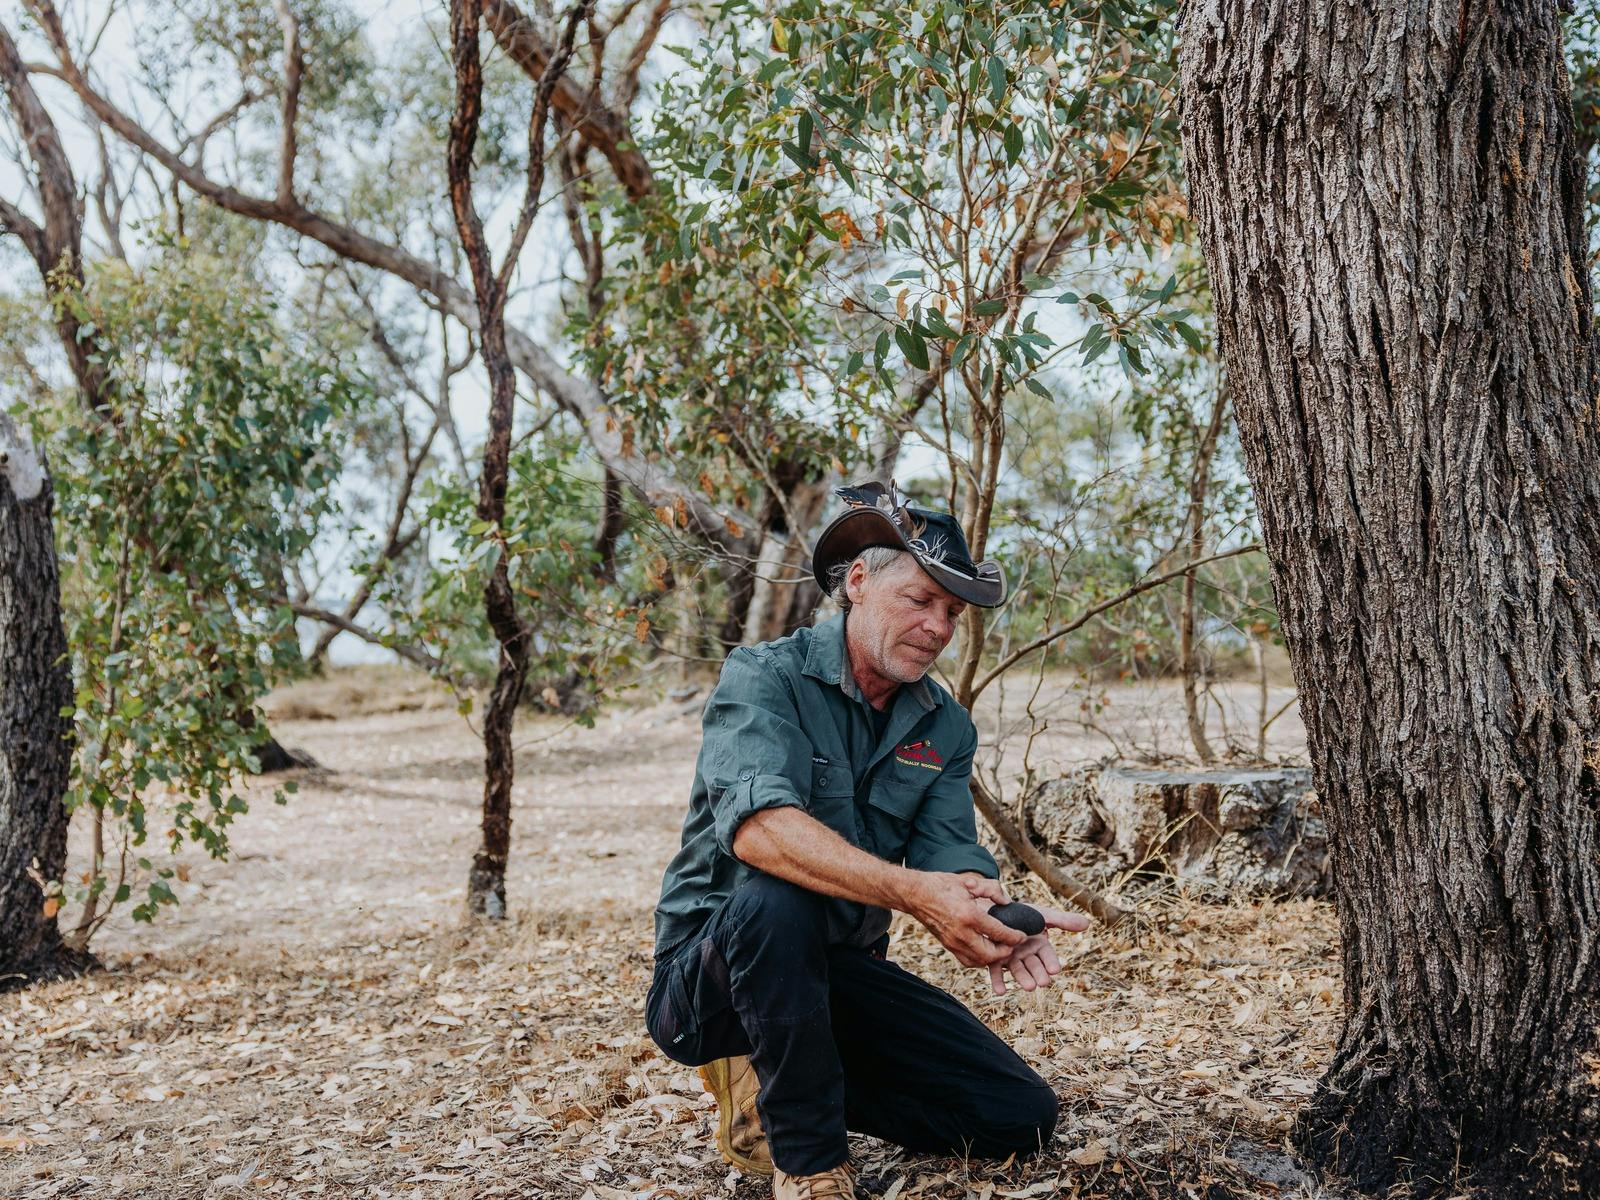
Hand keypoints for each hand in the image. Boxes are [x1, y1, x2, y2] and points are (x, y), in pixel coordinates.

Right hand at [905, 871, 1025, 967]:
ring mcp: (953, 942)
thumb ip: (992, 889)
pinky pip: (967, 960)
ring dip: (993, 958)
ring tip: (1001, 948)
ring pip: (979, 961)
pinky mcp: (947, 946)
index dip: (1015, 937)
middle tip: (1013, 944)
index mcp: (968, 915)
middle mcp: (961, 933)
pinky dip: (980, 960)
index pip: (999, 933)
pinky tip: (985, 950)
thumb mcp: (969, 881)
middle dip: (1006, 952)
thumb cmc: (941, 885)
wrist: (915, 894)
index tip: (1022, 935)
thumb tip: (1006, 901)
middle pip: (991, 954)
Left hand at [983, 904, 1092, 995]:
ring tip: (1028, 987)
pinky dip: (998, 982)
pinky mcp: (995, 960)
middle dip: (1039, 974)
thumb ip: (1063, 921)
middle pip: (1034, 966)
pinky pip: (996, 971)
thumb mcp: (1044, 915)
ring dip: (1023, 979)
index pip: (1048, 956)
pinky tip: (1001, 992)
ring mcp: (1011, 958)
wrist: (995, 909)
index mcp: (1040, 945)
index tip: (1055, 969)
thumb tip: (1088, 923)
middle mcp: (1027, 954)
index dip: (1051, 962)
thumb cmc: (1023, 913)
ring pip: (1018, 971)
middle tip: (1043, 983)